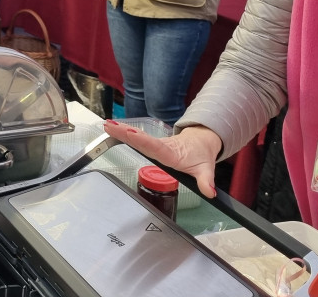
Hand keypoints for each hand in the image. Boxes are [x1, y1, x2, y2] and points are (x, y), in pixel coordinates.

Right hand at [103, 121, 222, 197]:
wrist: (200, 142)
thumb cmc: (200, 155)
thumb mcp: (206, 169)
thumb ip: (205, 181)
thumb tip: (209, 192)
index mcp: (172, 153)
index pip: (156, 148)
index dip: (143, 141)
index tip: (131, 134)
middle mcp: (161, 146)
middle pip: (141, 139)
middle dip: (126, 133)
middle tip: (111, 127)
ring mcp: (155, 144)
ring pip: (137, 136)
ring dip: (121, 131)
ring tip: (107, 126)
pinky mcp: (150, 143)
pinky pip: (136, 137)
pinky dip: (123, 132)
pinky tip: (111, 128)